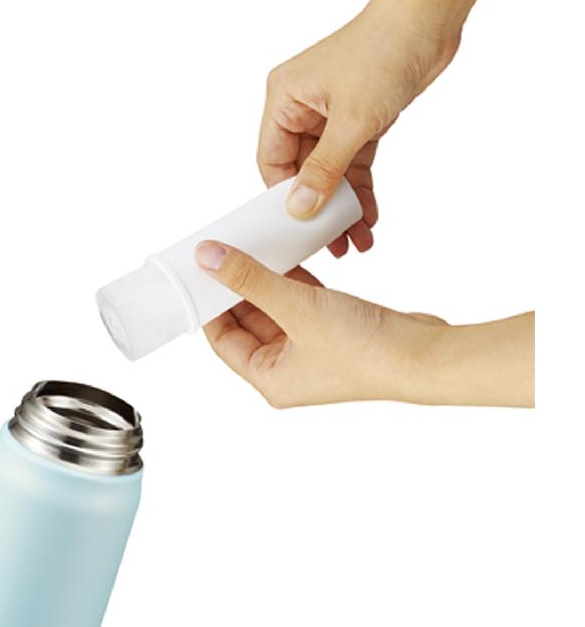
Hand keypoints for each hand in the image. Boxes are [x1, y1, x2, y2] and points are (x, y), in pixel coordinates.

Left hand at [195, 241, 533, 407]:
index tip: (200, 271)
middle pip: (248, 322)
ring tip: (253, 247)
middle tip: (224, 252)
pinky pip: (303, 304)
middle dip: (238, 287)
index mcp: (269, 379)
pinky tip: (290, 255)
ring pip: (277, 309)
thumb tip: (207, 258)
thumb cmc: (364, 350)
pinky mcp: (334, 333)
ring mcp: (312, 351)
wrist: (425, 356)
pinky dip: (295, 281)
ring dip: (267, 280)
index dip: (210, 304)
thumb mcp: (296, 307)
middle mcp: (287, 370)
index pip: (223, 340)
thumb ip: (250, 279)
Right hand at [259, 5, 459, 255]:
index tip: (299, 230)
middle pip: (301, 172)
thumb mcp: (351, 120)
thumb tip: (299, 208)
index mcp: (284, 100)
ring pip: (329, 172)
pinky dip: (360, 188)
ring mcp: (329, 115)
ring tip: (356, 239)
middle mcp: (301, 108)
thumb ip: (324, 170)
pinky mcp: (357, 120)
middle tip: (332, 244)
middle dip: (320, 209)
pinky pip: (352, 163)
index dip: (284, 198)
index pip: (272, 161)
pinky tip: (369, 214)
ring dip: (343, 205)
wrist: (430, 18)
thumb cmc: (384, 50)